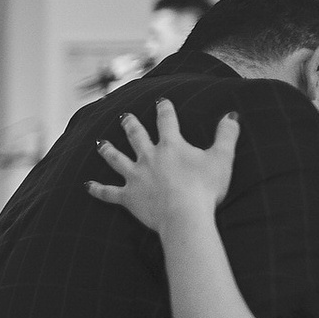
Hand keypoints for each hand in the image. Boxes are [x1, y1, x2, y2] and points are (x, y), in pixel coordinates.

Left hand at [87, 99, 240, 234]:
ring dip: (108, 150)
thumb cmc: (205, 188)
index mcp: (170, 146)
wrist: (185, 216)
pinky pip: (108, 192)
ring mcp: (135, 176)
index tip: (160, 101)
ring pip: (116, 159)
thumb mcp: (222, 158)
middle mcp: (148, 157)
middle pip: (136, 136)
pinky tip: (86, 185)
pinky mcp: (128, 197)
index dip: (164, 110)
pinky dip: (96, 189)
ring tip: (100, 143)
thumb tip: (232, 115)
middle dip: (130, 124)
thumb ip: (227, 135)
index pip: (166, 121)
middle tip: (125, 116)